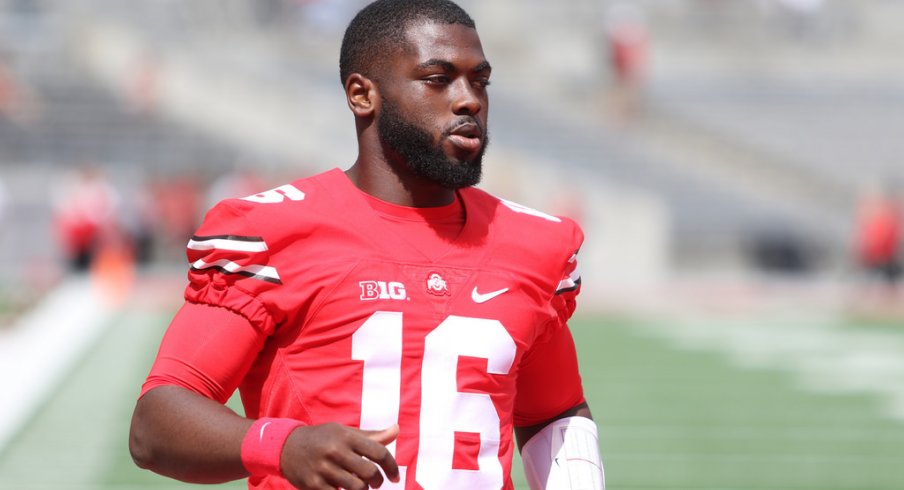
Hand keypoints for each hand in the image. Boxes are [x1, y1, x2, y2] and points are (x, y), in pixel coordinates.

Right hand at [280, 423, 399, 489]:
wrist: (287, 446)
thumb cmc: (323, 438)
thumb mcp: (345, 433)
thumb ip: (371, 436)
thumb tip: (396, 430)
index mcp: (346, 436)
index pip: (379, 452)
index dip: (391, 466)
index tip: (395, 476)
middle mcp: (335, 450)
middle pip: (369, 472)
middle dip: (378, 482)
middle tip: (376, 483)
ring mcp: (323, 468)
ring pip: (356, 487)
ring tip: (361, 487)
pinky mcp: (313, 484)